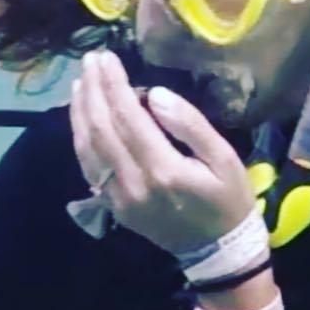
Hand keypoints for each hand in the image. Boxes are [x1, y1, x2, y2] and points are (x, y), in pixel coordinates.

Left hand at [70, 49, 254, 254]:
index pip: (127, 117)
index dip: (113, 84)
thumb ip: (190, 125)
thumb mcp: (225, 158)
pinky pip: (89, 166)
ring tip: (81, 81)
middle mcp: (133, 184)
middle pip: (101, 128)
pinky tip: (82, 116)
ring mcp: (119, 198)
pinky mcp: (113, 206)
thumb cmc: (228, 199)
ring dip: (81, 111)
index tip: (106, 57)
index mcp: (164, 169)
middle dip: (92, 90)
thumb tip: (155, 95)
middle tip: (90, 60)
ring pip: (88, 147)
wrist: (218, 251)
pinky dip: (81, 137)